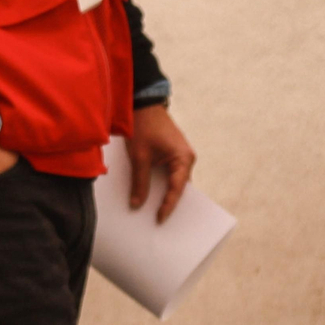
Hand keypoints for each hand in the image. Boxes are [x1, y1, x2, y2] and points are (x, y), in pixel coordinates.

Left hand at [125, 105, 195, 222]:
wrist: (142, 103)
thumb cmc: (143, 126)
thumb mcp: (139, 156)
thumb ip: (139, 181)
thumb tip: (137, 204)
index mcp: (183, 158)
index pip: (177, 189)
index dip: (168, 206)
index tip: (160, 220)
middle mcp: (187, 158)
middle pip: (179, 187)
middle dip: (169, 203)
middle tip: (159, 222)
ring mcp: (181, 155)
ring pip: (174, 181)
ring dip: (165, 193)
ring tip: (154, 211)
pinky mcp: (172, 153)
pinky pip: (170, 173)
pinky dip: (162, 183)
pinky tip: (151, 193)